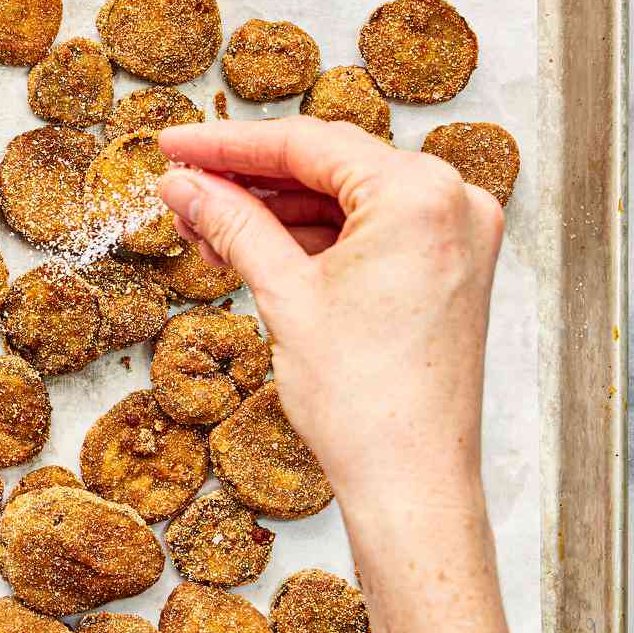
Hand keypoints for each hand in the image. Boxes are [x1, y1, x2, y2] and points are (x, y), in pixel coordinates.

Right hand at [156, 117, 504, 521]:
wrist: (414, 489)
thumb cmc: (366, 404)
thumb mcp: (283, 294)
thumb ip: (231, 221)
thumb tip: (184, 183)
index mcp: (420, 194)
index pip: (306, 144)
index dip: (227, 143)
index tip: (176, 144)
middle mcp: (452, 201)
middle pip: (328, 164)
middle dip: (250, 178)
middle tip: (185, 183)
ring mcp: (457, 234)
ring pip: (346, 196)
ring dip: (277, 209)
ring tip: (210, 227)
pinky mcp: (450, 266)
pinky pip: (371, 227)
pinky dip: (315, 235)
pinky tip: (257, 247)